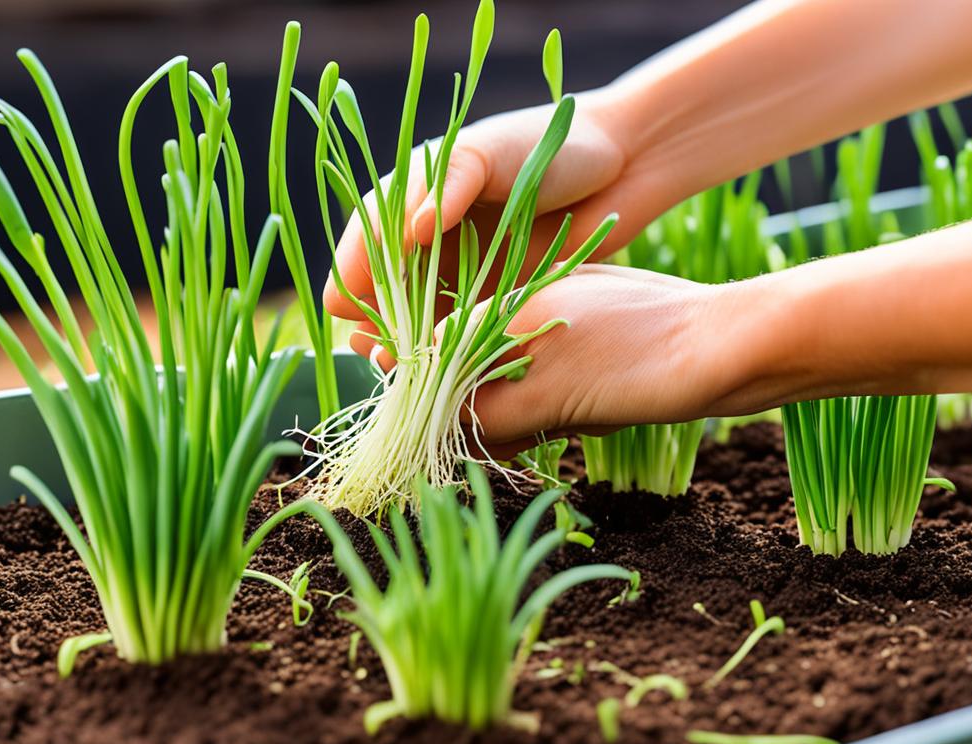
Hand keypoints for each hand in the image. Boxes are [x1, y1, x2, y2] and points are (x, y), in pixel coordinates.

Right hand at [323, 91, 664, 359]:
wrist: (622, 165)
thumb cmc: (551, 145)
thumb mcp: (490, 153)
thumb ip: (448, 185)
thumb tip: (411, 229)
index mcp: (415, 198)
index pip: (365, 244)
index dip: (353, 276)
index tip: (349, 308)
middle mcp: (431, 242)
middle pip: (384, 292)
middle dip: (376, 322)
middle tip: (376, 350)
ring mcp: (463, 274)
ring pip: (418, 321)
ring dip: (407, 347)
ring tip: (402, 368)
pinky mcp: (497, 301)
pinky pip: (462, 334)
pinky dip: (449, 354)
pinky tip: (444, 371)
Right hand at [468, 263, 767, 453]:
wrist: (738, 349)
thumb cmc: (642, 362)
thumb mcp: (552, 392)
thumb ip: (487, 412)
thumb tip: (437, 434)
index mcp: (514, 302)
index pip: (445, 352)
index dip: (442, 400)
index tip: (460, 438)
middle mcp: (536, 307)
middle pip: (480, 375)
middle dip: (495, 418)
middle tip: (526, 440)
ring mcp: (573, 326)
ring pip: (523, 389)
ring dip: (535, 421)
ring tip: (573, 426)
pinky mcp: (604, 350)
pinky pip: (562, 390)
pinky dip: (568, 415)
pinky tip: (598, 420)